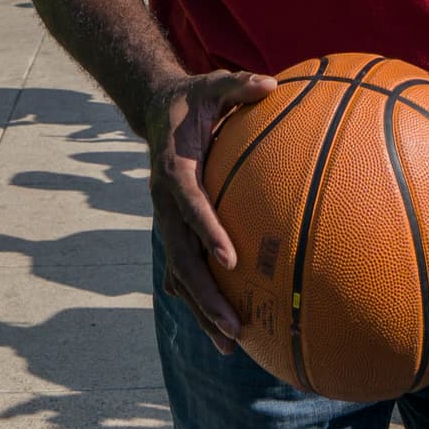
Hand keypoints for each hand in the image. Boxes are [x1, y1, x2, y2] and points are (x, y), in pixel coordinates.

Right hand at [144, 69, 276, 354]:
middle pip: (181, 257)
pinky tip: (223, 330)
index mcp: (174, 169)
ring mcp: (167, 222)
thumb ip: (239, 84)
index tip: (230, 258)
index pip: (189, 204)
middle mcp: (165, 203)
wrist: (157, 110)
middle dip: (205, 295)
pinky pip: (184, 271)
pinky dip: (199, 301)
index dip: (207, 230)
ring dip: (202, 310)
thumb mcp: (213, 84)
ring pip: (180, 274)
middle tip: (233, 326)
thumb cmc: (194, 99)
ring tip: (232, 345)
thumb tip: (272, 83)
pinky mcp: (174, 231)